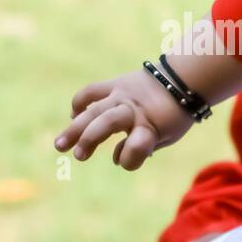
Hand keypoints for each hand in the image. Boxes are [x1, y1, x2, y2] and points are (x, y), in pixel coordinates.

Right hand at [55, 68, 191, 170]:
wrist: (181, 79)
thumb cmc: (174, 115)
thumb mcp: (167, 136)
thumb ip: (142, 148)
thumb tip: (114, 158)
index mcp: (151, 126)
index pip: (137, 145)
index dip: (129, 156)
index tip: (122, 161)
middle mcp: (134, 110)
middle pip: (108, 123)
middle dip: (90, 140)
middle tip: (78, 156)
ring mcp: (122, 95)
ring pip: (94, 110)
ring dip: (75, 127)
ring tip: (60, 144)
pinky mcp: (115, 84)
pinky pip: (92, 91)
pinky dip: (80, 103)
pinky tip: (74, 115)